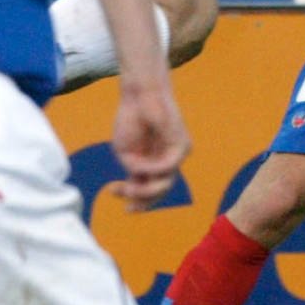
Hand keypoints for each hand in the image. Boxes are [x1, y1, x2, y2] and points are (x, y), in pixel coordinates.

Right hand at [110, 84, 190, 210]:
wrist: (139, 96)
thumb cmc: (131, 120)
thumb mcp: (126, 153)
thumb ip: (135, 171)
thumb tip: (141, 185)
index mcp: (151, 164)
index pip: (148, 189)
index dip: (137, 201)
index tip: (122, 206)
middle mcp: (166, 161)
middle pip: (160, 191)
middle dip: (143, 201)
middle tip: (128, 208)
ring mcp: (176, 154)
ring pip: (167, 183)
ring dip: (146, 189)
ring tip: (129, 185)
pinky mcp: (183, 145)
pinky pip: (169, 166)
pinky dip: (152, 169)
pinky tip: (138, 165)